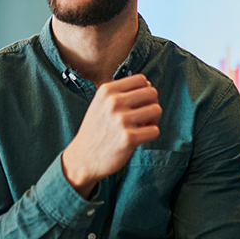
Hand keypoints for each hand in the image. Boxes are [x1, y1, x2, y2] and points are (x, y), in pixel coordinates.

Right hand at [62, 74, 161, 196]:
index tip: (140, 104)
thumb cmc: (95, 131)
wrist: (82, 158)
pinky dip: (150, 135)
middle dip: (152, 104)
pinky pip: (155, 130)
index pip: (141, 79)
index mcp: (106, 91)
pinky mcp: (128, 138)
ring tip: (142, 127)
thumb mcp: (100, 104)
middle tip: (144, 117)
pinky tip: (139, 138)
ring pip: (156, 110)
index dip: (146, 91)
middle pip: (152, 93)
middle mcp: (113, 102)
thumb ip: (121, 93)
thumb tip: (150, 86)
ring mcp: (121, 120)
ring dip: (153, 120)